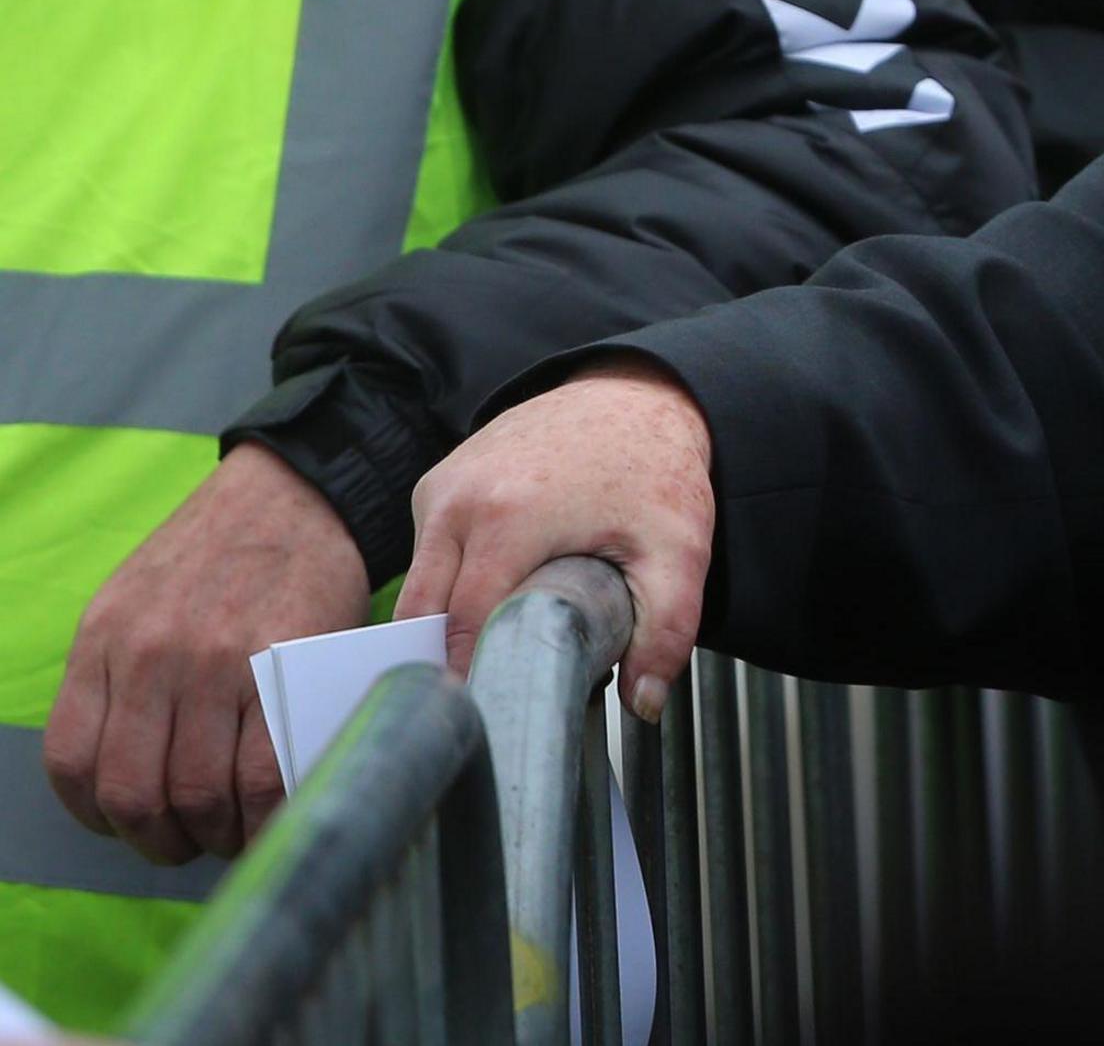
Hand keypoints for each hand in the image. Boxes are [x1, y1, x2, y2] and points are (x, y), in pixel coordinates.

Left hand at [43, 444, 370, 862]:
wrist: (295, 493)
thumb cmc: (218, 555)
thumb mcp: (137, 601)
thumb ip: (120, 676)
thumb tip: (128, 767)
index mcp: (104, 639)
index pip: (72, 761)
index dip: (94, 815)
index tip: (124, 825)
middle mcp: (152, 655)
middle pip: (133, 792)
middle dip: (157, 840)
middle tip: (184, 843)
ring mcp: (218, 662)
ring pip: (198, 794)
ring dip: (214, 836)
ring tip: (232, 833)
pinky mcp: (283, 667)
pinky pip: (262, 774)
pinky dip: (262, 815)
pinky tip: (267, 815)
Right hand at [402, 360, 715, 721]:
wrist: (633, 395)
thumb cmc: (655, 471)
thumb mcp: (678, 551)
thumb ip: (666, 629)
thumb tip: (642, 704)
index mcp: (507, 519)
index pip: (463, 626)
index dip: (471, 676)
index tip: (486, 715)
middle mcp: (458, 501)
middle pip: (424, 613)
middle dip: (443, 663)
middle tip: (477, 703)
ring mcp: (440, 488)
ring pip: (419, 588)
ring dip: (442, 627)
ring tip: (485, 660)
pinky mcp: (436, 484)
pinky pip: (425, 556)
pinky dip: (446, 589)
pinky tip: (485, 606)